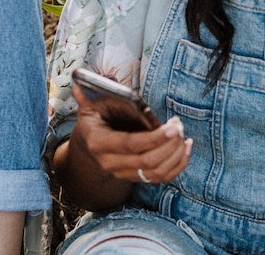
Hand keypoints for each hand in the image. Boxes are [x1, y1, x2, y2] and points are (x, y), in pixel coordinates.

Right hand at [70, 90, 190, 183]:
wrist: (90, 142)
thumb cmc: (95, 118)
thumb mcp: (90, 106)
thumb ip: (87, 97)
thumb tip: (79, 86)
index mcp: (99, 143)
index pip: (130, 145)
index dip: (154, 138)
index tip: (173, 127)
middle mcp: (110, 163)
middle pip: (147, 162)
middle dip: (169, 144)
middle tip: (179, 126)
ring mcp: (123, 173)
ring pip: (156, 173)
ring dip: (175, 155)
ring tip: (183, 135)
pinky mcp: (136, 178)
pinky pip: (161, 177)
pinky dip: (177, 165)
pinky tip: (185, 147)